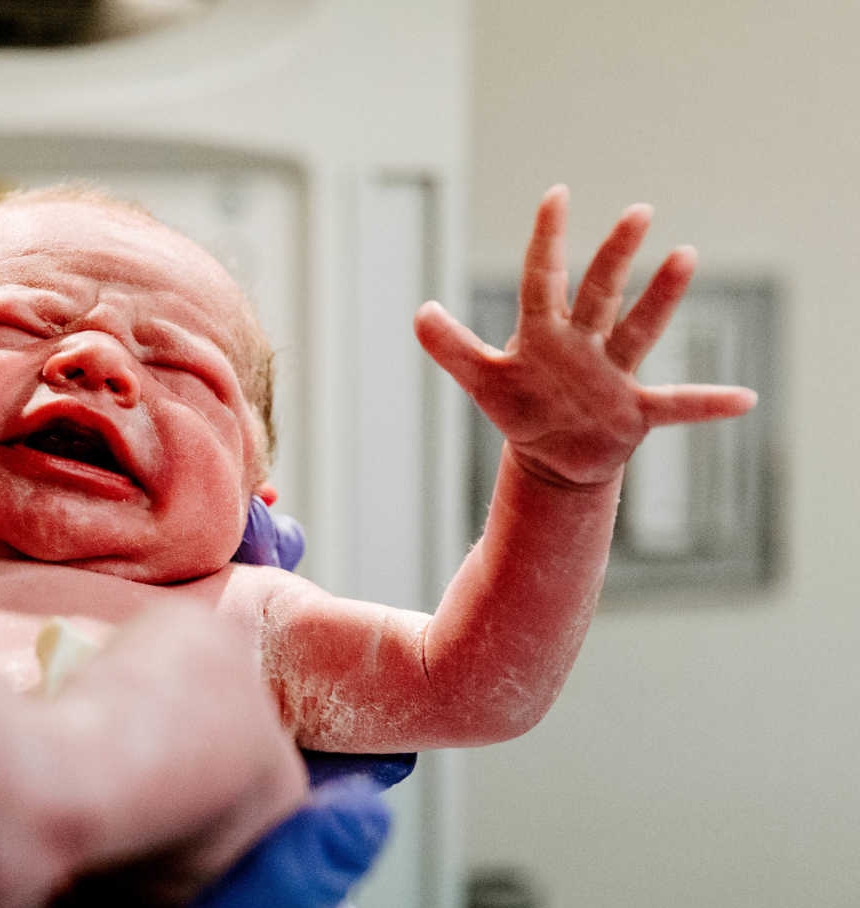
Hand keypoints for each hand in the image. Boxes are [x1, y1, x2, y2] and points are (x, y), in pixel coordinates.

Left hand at [413, 184, 755, 487]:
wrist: (551, 456)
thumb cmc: (519, 407)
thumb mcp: (481, 380)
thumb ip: (451, 346)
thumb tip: (420, 311)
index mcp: (543, 332)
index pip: (543, 277)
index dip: (547, 240)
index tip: (556, 194)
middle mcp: (584, 342)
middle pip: (599, 292)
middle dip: (614, 255)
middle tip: (636, 212)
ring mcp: (613, 373)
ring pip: (637, 329)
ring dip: (660, 296)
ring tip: (685, 255)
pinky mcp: (635, 409)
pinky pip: (678, 403)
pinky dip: (708, 403)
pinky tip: (744, 398)